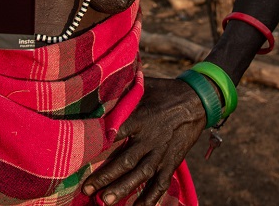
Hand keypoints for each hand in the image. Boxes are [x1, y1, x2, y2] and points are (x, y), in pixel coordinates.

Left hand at [83, 76, 205, 204]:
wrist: (197, 100)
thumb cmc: (164, 91)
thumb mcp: (143, 85)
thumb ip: (123, 90)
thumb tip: (98, 85)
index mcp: (141, 117)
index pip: (116, 132)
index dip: (99, 143)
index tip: (80, 153)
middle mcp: (151, 137)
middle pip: (126, 160)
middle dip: (105, 176)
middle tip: (87, 188)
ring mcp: (162, 152)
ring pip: (141, 175)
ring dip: (123, 189)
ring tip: (106, 201)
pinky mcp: (172, 161)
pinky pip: (161, 183)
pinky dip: (151, 198)